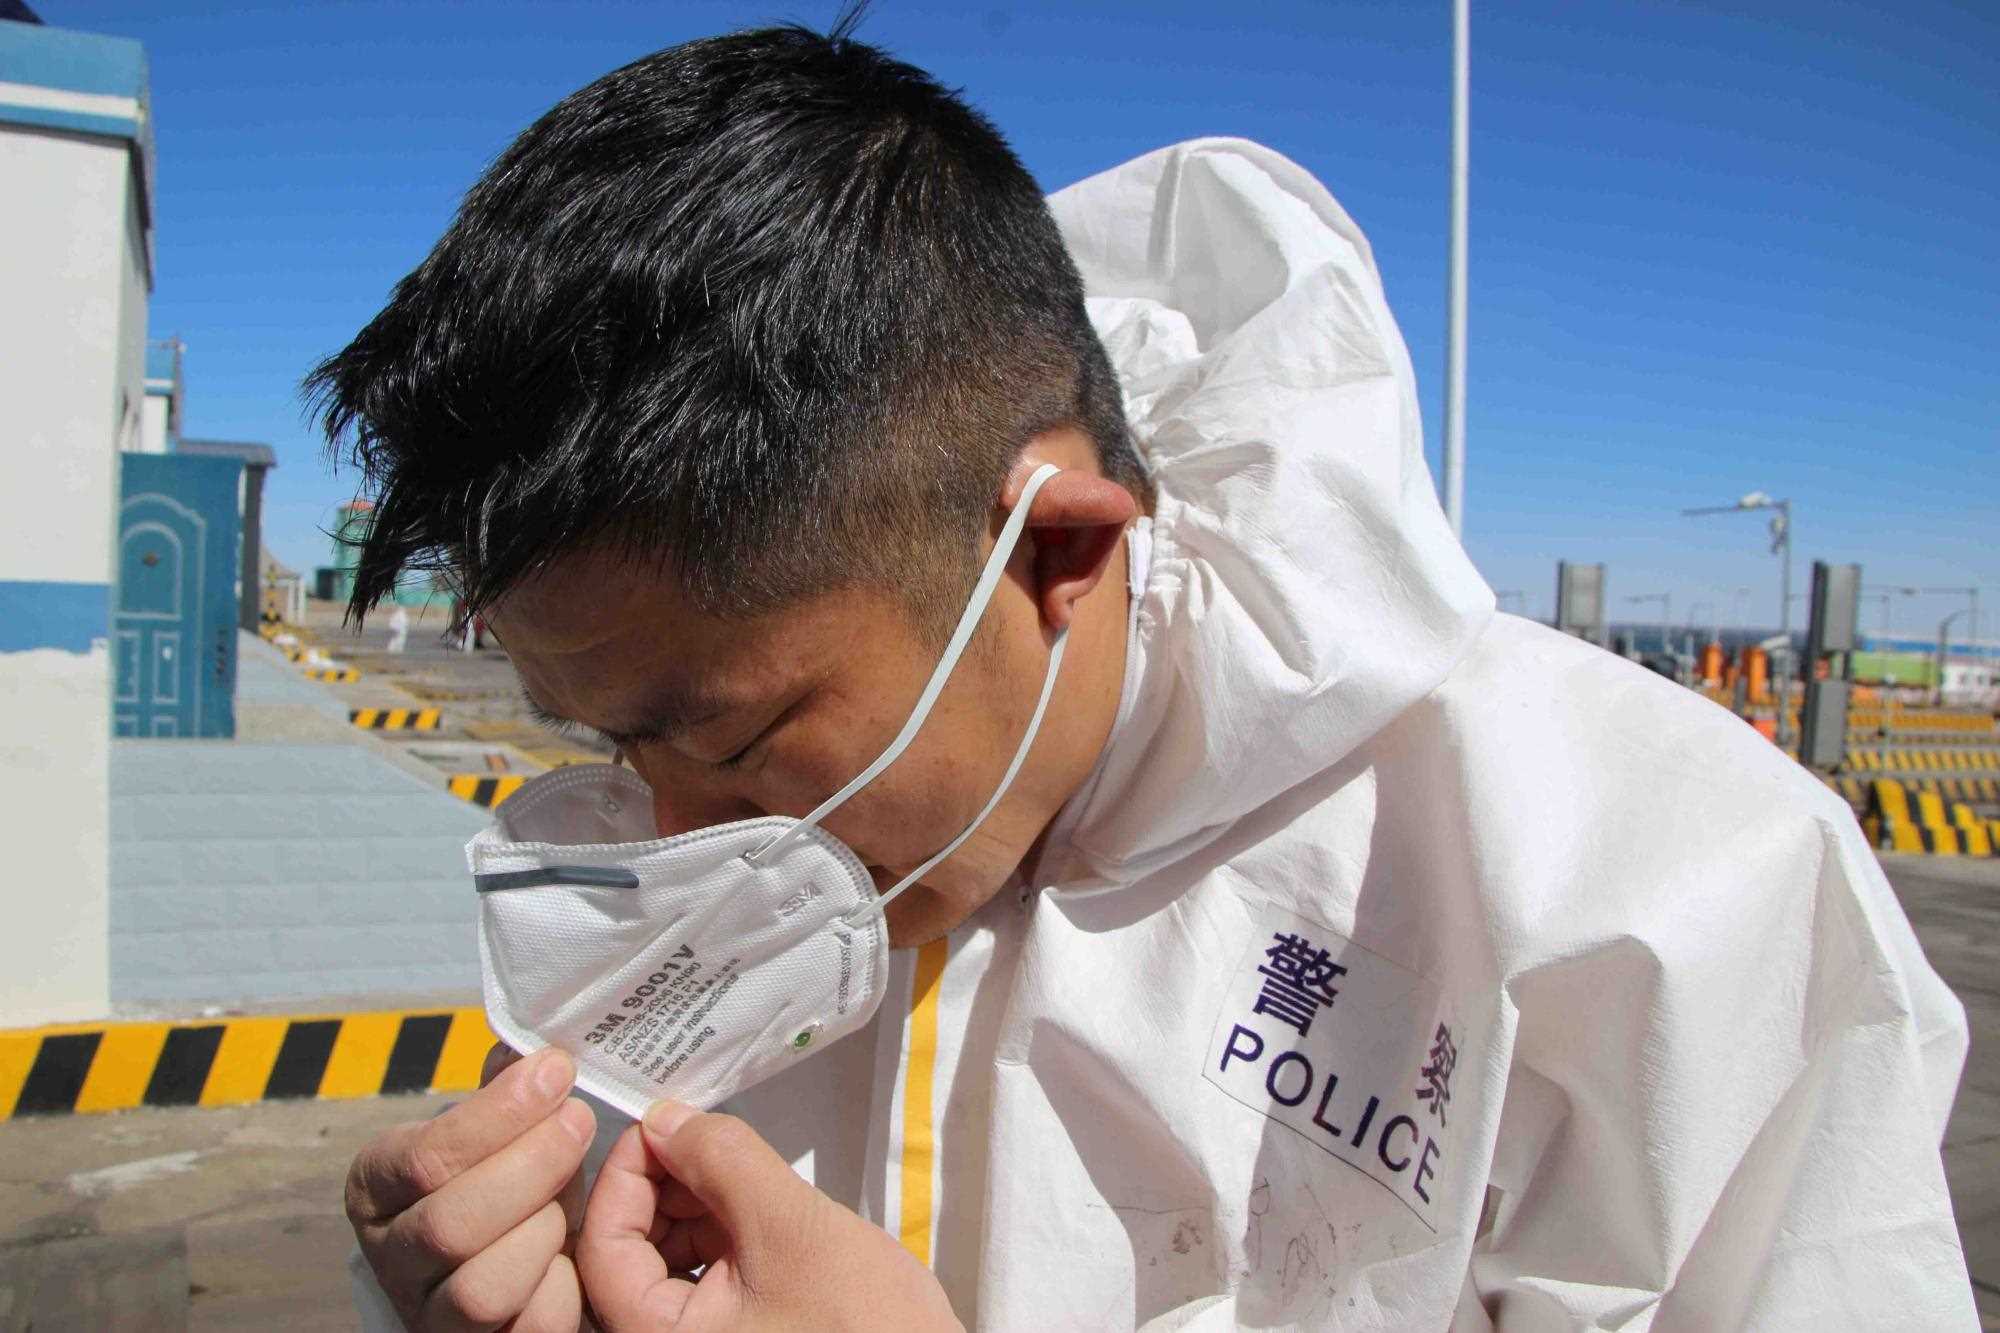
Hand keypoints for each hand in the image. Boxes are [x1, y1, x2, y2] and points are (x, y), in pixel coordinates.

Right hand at [346, 1043, 592, 1330]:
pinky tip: (578, 1251)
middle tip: (580, 1120)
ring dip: (542, 1232)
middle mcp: (393, 1256)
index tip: (556, 1072)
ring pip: (480, 1290)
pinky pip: (526, 1329)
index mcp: (379, 1187)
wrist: (499, 1253)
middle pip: (450, 1225)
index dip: (498, 1114)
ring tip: (574, 1195)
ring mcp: (430, 1313)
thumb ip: (502, 1089)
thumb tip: (529, 1047)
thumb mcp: (489, 1129)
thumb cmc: (499, 1178)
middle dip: (529, 1167)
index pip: (425, 1157)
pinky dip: (561, 1290)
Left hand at [577, 1101, 962, 1331]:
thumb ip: (724, 1162)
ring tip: (740, 1175)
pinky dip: (718, 1235)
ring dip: (692, 1208)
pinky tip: (753, 1209)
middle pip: (626, 1256)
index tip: (659, 1129)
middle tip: (700, 1140)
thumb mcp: (791, 1224)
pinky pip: (701, 1280)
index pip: (603, 1250)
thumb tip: (667, 1120)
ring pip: (663, 1264)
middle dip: (661, 1189)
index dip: (624, 1178)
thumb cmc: (869, 1329)